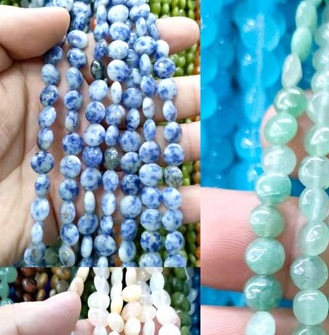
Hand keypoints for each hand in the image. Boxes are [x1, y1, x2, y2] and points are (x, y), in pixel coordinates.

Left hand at [0, 5, 200, 264]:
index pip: (106, 56)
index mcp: (42, 81)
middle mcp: (68, 124)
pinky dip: (167, 213)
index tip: (186, 32)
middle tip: (206, 91)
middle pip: (134, 108)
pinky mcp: (80, 217)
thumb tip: (66, 18)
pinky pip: (131, 214)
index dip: (147, 44)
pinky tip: (200, 205)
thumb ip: (8, 29)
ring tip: (205, 142)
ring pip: (140, 159)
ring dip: (177, 152)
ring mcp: (78, 172)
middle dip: (174, 98)